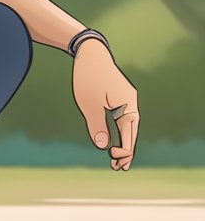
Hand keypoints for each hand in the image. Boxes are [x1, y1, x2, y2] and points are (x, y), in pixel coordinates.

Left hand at [71, 39, 138, 170]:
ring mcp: (126, 100)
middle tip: (118, 168)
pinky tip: (114, 140)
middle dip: (126, 151)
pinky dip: (119, 131)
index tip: (111, 158)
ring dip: (123, 142)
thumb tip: (103, 146)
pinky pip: (122, 118)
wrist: (89, 52)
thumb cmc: (88, 77)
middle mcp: (132, 104)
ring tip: (116, 160)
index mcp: (128, 107)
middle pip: (132, 133)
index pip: (130, 135)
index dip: (124, 151)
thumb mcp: (89, 103)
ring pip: (128, 126)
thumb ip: (97, 125)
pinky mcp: (119, 97)